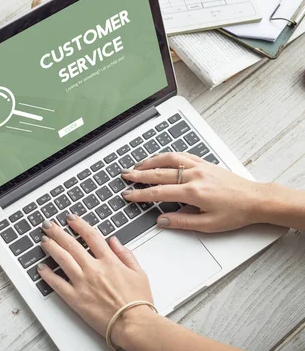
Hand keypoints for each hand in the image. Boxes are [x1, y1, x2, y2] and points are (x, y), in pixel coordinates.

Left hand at [38, 215, 156, 346]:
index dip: (79, 225)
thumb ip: (126, 255)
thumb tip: (114, 241)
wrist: (134, 325)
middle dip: (58, 232)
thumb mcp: (139, 273)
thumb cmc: (138, 303)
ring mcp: (83, 283)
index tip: (71, 219)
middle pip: (71, 244)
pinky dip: (47, 275)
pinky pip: (57, 284)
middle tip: (48, 225)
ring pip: (62, 259)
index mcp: (110, 261)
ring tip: (43, 240)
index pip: (91, 236)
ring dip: (51, 247)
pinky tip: (41, 268)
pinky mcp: (76, 299)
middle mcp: (94, 269)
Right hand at [121, 152, 269, 232]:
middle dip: (139, 175)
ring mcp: (199, 167)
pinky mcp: (204, 163)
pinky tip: (160, 158)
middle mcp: (194, 176)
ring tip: (137, 166)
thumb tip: (162, 220)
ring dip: (150, 162)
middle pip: (159, 173)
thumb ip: (182, 222)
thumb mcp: (208, 225)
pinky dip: (167, 156)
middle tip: (125, 176)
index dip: (140, 194)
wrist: (256, 199)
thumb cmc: (235, 213)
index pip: (159, 193)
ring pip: (168, 159)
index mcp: (192, 192)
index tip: (128, 195)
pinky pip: (181, 155)